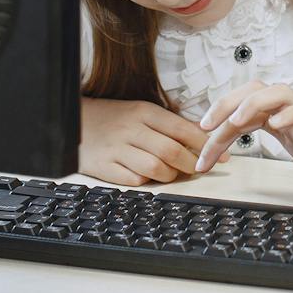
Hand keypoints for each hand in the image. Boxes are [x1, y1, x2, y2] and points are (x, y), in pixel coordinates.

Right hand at [78, 97, 205, 185]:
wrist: (71, 120)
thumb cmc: (113, 118)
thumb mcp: (140, 111)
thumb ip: (168, 124)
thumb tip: (203, 138)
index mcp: (143, 111)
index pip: (182, 129)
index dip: (205, 145)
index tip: (221, 156)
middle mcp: (131, 129)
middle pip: (172, 151)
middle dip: (192, 164)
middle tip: (201, 169)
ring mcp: (116, 149)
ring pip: (156, 168)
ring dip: (171, 175)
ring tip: (174, 173)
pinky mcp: (104, 167)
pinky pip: (135, 181)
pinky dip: (147, 182)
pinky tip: (148, 177)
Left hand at [196, 81, 292, 191]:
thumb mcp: (281, 143)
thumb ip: (257, 133)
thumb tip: (221, 137)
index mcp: (274, 113)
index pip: (239, 107)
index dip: (217, 120)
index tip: (200, 145)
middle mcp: (287, 108)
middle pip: (253, 90)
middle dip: (225, 104)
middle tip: (205, 128)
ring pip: (278, 93)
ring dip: (253, 103)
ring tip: (236, 121)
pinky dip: (291, 115)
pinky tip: (277, 126)